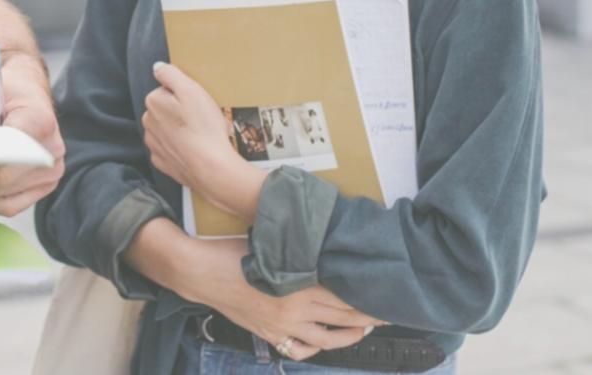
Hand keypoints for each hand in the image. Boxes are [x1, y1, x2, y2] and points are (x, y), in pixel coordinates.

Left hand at [143, 62, 261, 215]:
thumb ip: (171, 74)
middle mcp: (148, 123)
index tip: (197, 103)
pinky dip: (180, 148)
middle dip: (181, 112)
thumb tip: (158, 67)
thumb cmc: (203, 127)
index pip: (167, 90)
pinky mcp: (162, 162)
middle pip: (166, 109)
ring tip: (201, 135)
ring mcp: (154, 144)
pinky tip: (194, 149)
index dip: (185, 95)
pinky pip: (170, 148)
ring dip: (180, 130)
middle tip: (202, 119)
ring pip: (167, 129)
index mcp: (153, 102)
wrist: (210, 168)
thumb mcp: (191, 90)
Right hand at [171, 237, 379, 361]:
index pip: (346, 296)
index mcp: (300, 283)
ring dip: (350, 336)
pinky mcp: (269, 334)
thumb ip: (302, 249)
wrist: (201, 271)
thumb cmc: (234, 250)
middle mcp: (296, 309)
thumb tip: (329, 244)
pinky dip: (315, 347)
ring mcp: (282, 325)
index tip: (389, 297)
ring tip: (365, 329)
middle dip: (370, 317)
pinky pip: (299, 348)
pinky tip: (324, 341)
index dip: (371, 299)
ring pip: (327, 339)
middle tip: (391, 314)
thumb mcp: (273, 245)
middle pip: (344, 317)